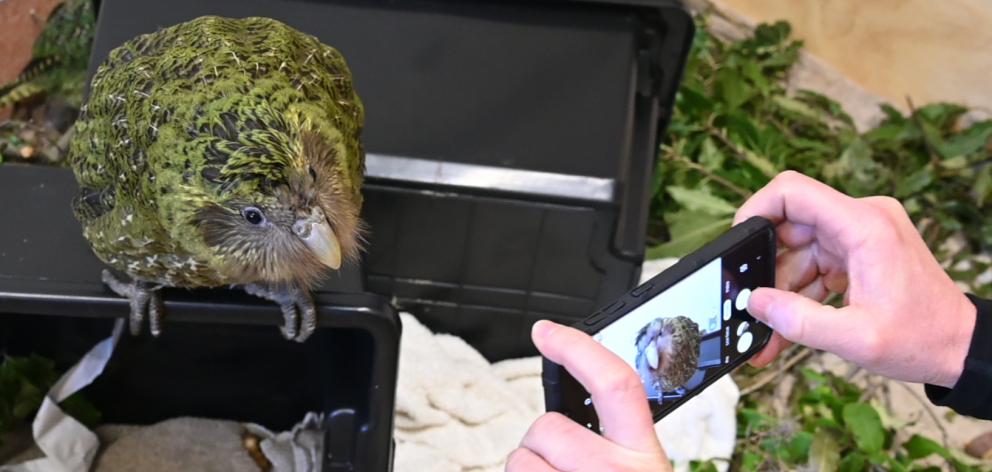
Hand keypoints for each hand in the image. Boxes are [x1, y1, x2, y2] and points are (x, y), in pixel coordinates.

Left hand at [506, 320, 672, 471]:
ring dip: (532, 469)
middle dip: (544, 442)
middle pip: (550, 425)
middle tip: (564, 467)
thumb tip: (576, 417)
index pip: (615, 382)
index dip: (576, 348)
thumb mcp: (643, 471)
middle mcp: (615, 471)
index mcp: (644, 455)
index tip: (546, 331)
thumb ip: (620, 441)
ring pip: (523, 455)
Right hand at [737, 171, 975, 387]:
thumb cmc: (922, 339)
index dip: (756, 209)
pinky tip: (788, 327)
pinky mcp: (859, 251)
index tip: (737, 244)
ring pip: (798, 250)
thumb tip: (755, 303)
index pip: (793, 191)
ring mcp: (860, 234)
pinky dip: (799, 293)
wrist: (961, 347)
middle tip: (752, 305)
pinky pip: (814, 263)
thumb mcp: (856, 339)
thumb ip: (799, 321)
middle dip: (766, 268)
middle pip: (790, 225)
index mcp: (865, 226)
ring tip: (769, 334)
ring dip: (781, 290)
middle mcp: (862, 220)